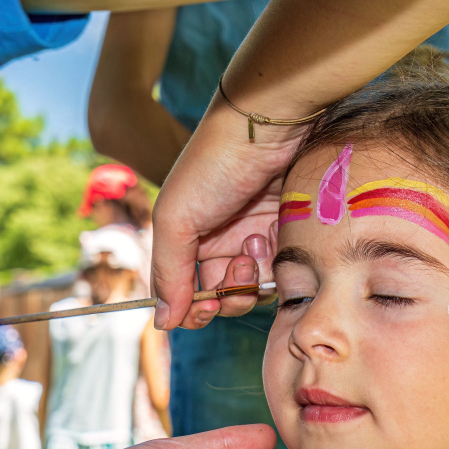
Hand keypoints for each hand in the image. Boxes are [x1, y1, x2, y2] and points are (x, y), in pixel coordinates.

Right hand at [151, 102, 303, 329]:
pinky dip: (277, 261)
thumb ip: (168, 273)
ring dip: (253, 276)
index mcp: (188, 236)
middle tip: (238, 271)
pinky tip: (272, 236)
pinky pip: (282, 266)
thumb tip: (161, 323)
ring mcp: (256, 233)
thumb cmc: (214, 166)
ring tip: (254, 245)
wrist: (268, 126)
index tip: (204, 308)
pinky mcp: (287, 229)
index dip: (195, 307)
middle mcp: (222, 238)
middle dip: (229, 294)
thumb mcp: (177, 219)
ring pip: (256, 284)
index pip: (188, 290)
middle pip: (225, 293)